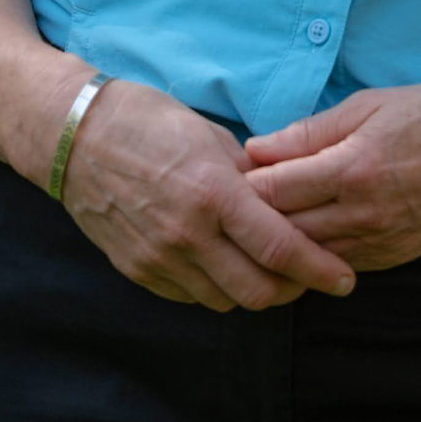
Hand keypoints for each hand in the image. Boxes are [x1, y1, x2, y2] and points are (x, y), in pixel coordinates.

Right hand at [58, 78, 357, 311]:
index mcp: (212, 192)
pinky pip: (190, 296)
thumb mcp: (210, 135)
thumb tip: (284, 198)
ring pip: (225, 300)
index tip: (344, 279)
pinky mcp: (138, 272)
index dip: (318, 269)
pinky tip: (223, 263)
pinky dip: (215, 287)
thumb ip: (249, 175)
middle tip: (309, 275)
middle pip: (257, 291)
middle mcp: (187, 234)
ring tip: (267, 267)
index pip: (279, 247)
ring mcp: (159, 258)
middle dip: (293, 289)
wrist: (76, 138)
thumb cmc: (147, 121)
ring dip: (253, 289)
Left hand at [242, 82, 420, 269]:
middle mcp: (362, 215)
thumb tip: (257, 148)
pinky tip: (305, 236)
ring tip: (262, 222)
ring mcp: (380, 243)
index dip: (244, 185)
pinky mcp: (395, 257)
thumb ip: (310, 132)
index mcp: (351, 170)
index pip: (274, 192)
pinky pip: (341, 264)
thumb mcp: (370, 106)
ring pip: (310, 257)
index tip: (228, 174)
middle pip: (285, 231)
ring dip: (282, 242)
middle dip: (254, 218)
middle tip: (233, 201)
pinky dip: (317, 253)